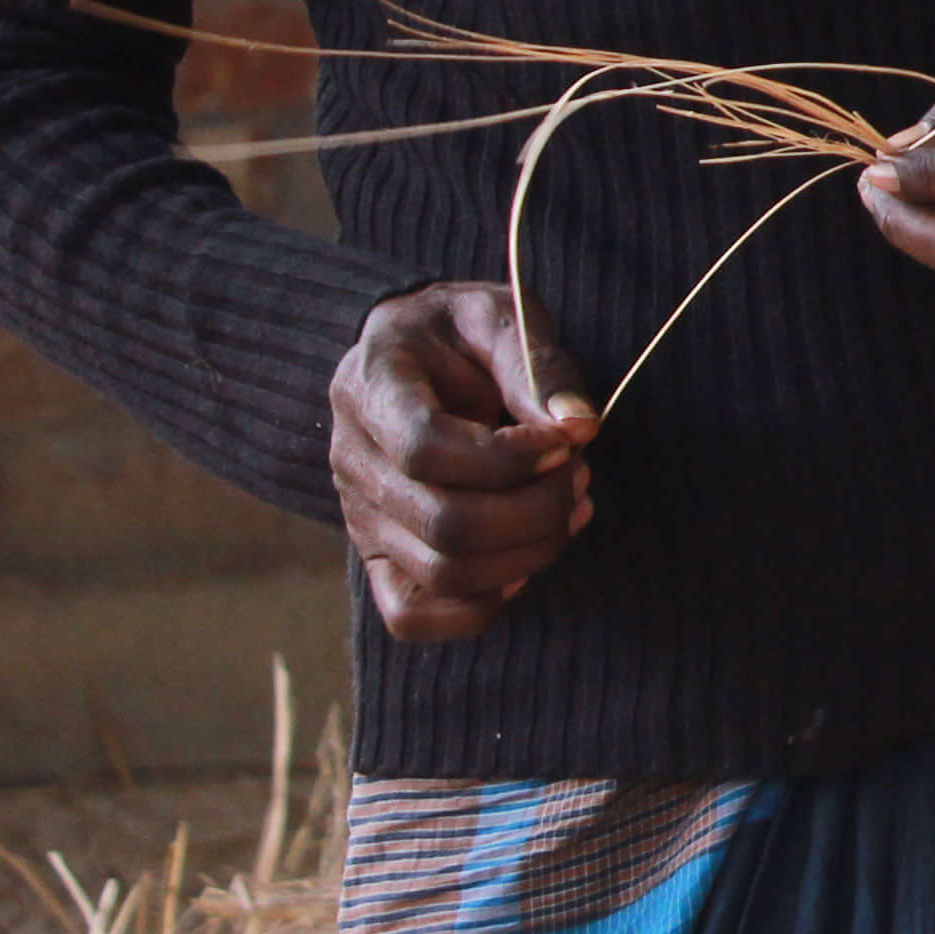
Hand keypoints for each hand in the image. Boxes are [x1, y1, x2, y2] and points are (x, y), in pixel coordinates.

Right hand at [328, 281, 597, 642]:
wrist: (413, 355)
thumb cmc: (461, 334)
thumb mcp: (500, 317)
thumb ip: (537, 366)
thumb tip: (580, 426)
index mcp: (371, 387)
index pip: (425, 449)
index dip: (509, 458)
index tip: (564, 438)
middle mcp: (353, 460)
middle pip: (443, 523)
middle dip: (537, 508)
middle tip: (580, 474)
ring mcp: (360, 517)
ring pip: (443, 573)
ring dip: (529, 552)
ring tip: (572, 506)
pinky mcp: (378, 557)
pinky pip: (412, 615)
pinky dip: (482, 604)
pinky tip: (525, 561)